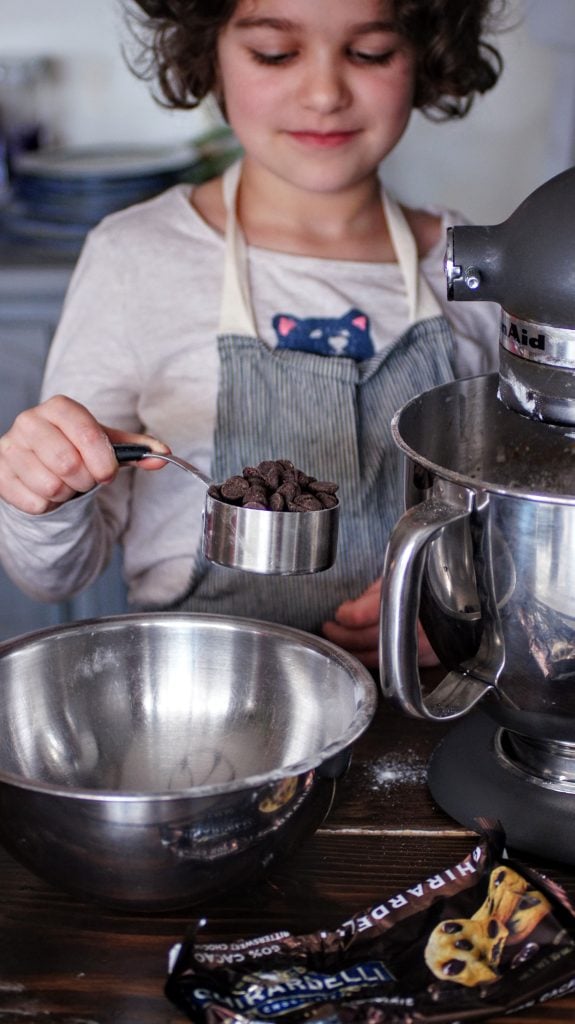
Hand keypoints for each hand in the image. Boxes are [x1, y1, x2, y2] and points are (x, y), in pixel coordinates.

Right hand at [0, 394, 169, 514]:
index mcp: (60, 408)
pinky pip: (33, 503)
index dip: (104, 462)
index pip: (89, 435)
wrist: (41, 465)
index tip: (108, 473)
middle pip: (69, 463)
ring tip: (64, 484)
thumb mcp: (108, 446)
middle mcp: (30, 421)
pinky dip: (48, 506)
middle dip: (85, 481)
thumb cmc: (78, 451)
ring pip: (50, 486)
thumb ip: (138, 449)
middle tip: (84, 480)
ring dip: (66, 494)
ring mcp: (10, 447)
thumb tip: (164, 455)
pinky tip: (45, 492)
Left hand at [321, 578, 438, 668]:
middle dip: (342, 636)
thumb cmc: (436, 584)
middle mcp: (412, 627)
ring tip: (340, 641)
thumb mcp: (403, 576)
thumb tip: (350, 608)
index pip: (361, 615)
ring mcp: (419, 647)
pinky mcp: (424, 660)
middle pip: (365, 639)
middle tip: (330, 629)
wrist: (469, 603)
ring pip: (375, 658)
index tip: (338, 613)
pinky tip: (361, 652)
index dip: (346, 615)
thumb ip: (375, 593)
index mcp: (404, 600)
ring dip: (352, 651)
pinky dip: (371, 660)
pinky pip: (391, 666)